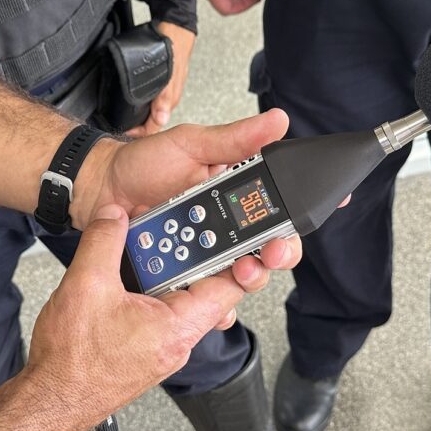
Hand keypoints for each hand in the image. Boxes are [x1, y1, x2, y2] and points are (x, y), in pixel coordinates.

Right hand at [25, 204, 254, 423]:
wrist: (51, 399)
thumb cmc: (73, 363)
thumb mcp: (86, 285)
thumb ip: (104, 241)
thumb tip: (115, 216)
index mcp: (178, 327)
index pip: (231, 287)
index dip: (238, 255)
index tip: (230, 230)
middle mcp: (177, 339)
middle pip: (204, 286)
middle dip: (189, 252)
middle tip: (170, 227)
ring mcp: (162, 344)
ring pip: (178, 295)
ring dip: (162, 267)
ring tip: (141, 244)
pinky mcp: (144, 346)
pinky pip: (157, 308)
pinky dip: (147, 285)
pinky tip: (125, 271)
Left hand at [72, 109, 302, 292]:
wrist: (100, 191)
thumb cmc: (142, 164)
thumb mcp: (190, 144)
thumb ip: (234, 139)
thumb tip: (277, 122)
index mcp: (234, 194)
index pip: (280, 207)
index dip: (306, 210)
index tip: (331, 206)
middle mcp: (227, 227)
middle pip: (270, 247)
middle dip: (280, 252)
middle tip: (273, 250)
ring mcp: (207, 253)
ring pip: (243, 275)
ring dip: (251, 278)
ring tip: (242, 271)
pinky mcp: (186, 275)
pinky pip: (208, 298)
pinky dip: (218, 307)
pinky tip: (220, 308)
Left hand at [126, 22, 195, 136]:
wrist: (175, 27)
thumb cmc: (174, 48)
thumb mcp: (169, 73)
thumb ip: (164, 97)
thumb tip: (161, 119)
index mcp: (170, 101)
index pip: (156, 126)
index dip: (140, 133)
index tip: (124, 132)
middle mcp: (167, 98)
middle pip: (153, 121)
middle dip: (138, 128)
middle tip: (121, 128)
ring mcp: (163, 91)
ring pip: (151, 111)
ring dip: (139, 116)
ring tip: (125, 118)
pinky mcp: (160, 83)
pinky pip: (150, 99)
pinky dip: (141, 103)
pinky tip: (133, 101)